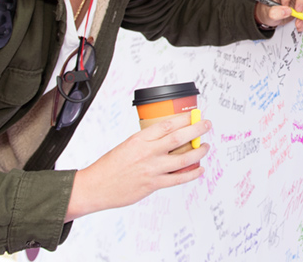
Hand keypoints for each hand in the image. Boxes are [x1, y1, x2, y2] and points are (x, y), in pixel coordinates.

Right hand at [65, 112, 210, 220]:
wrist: (95, 187)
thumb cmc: (109, 167)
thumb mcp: (127, 145)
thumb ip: (146, 142)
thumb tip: (167, 139)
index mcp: (139, 139)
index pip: (167, 124)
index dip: (183, 119)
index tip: (193, 116)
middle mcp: (147, 153)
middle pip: (179, 138)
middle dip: (196, 129)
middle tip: (206, 124)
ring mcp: (152, 169)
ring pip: (183, 159)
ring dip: (198, 152)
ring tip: (206, 147)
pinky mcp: (153, 185)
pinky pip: (178, 179)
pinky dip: (192, 174)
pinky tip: (199, 169)